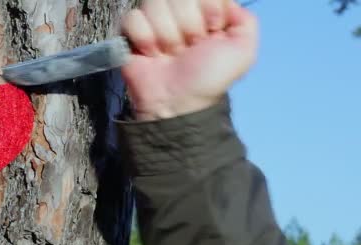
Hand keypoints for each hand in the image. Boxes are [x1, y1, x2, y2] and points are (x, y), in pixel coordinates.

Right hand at [120, 0, 257, 119]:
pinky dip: (144, 38)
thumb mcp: (243, 52)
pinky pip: (133, 18)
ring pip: (155, 3)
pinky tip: (151, 54)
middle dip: (188, 25)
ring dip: (166, 35)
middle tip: (188, 49)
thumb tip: (226, 2)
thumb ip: (246, 20)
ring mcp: (153, 20)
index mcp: (205, 10)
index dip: (209, 9)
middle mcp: (179, 11)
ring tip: (170, 54)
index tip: (212, 32)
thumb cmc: (209, 80)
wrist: (179, 103)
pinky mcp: (129, 32)